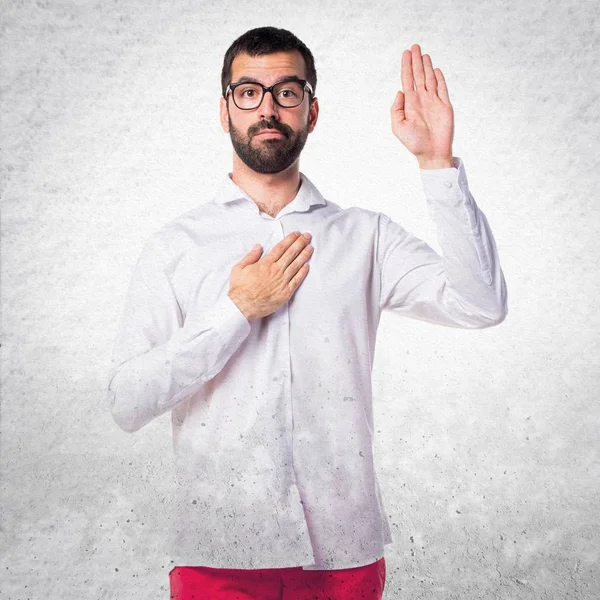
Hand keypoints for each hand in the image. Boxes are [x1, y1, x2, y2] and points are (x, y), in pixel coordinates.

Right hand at [228, 231, 313, 321]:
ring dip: (304, 255)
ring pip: (296, 265)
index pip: (281, 247)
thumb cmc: (240, 288)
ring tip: (310, 248)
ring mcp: (282, 281)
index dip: (290, 239)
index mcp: (266, 263)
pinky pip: (297, 280)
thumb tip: (258, 246)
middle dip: (300, 243)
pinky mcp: (286, 292)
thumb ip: (250, 256)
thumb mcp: (239, 268)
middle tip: (307, 236)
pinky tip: (307, 266)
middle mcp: (276, 270)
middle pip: (291, 253)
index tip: (296, 234)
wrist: (243, 306)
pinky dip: (303, 272)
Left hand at [391, 44, 453, 167]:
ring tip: (423, 54)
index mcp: (410, 104)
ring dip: (426, 66)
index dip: (406, 66)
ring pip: (430, 79)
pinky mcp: (445, 106)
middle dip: (416, 61)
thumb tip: (399, 91)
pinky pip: (442, 88)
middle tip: (415, 46)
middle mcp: (421, 100)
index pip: (407, 80)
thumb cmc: (414, 143)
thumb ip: (396, 109)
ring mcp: (434, 102)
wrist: (431, 153)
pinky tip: (435, 69)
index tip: (406, 53)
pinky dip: (439, 78)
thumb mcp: (398, 127)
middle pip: (418, 75)